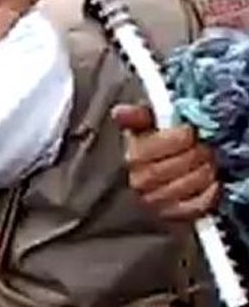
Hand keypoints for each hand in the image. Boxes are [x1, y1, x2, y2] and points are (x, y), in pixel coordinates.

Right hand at [112, 104, 219, 220]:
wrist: (140, 187)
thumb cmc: (142, 152)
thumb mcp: (137, 129)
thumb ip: (133, 117)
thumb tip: (119, 112)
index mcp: (133, 155)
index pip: (174, 141)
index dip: (187, 135)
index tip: (190, 132)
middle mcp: (141, 180)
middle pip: (184, 162)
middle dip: (200, 153)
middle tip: (204, 147)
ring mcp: (156, 201)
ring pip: (192, 182)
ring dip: (206, 171)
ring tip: (206, 164)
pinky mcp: (171, 217)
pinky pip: (197, 205)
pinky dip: (209, 194)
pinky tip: (209, 184)